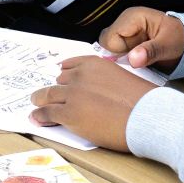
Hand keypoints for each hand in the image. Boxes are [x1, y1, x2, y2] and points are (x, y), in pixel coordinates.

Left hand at [28, 56, 155, 152]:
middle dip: (54, 89)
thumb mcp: (122, 79)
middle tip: (44, 95)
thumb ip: (105, 81)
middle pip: (59, 81)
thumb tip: (99, 93)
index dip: (64, 75)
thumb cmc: (142, 102)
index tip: (60, 78)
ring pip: (49, 95)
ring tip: (36, 105)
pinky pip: (47, 113)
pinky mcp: (69, 113)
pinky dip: (40, 116)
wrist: (147, 116)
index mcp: (94, 64)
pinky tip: (36, 118)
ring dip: (41, 101)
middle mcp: (80, 75)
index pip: (70, 65)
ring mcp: (73, 94)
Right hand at [97, 7, 183, 71]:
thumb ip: (151, 51)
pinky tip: (136, 64)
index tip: (132, 62)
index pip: (109, 39)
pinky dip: (123, 63)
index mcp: (132, 17)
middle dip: (117, 58)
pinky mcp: (125, 42)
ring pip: (108, 51)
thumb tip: (133, 60)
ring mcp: (123, 33)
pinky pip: (115, 54)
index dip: (117, 54)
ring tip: (139, 63)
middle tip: (136, 63)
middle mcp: (123, 23)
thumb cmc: (179, 39)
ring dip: (121, 61)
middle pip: (105, 45)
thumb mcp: (168, 45)